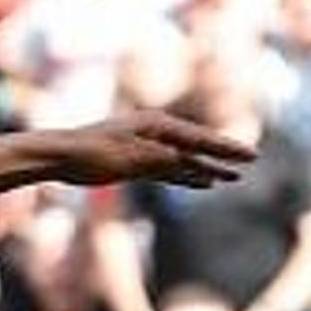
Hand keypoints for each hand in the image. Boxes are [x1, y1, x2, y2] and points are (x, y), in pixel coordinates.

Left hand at [52, 110, 256, 191]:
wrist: (59, 156)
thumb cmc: (89, 154)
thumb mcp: (125, 158)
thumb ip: (156, 159)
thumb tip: (183, 160)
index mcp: (155, 126)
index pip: (199, 139)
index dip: (226, 148)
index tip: (250, 154)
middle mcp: (155, 133)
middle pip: (197, 146)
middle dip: (224, 154)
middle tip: (251, 159)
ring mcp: (147, 148)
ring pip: (185, 160)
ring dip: (209, 168)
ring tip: (233, 177)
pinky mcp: (137, 162)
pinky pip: (170, 170)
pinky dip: (187, 177)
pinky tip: (202, 183)